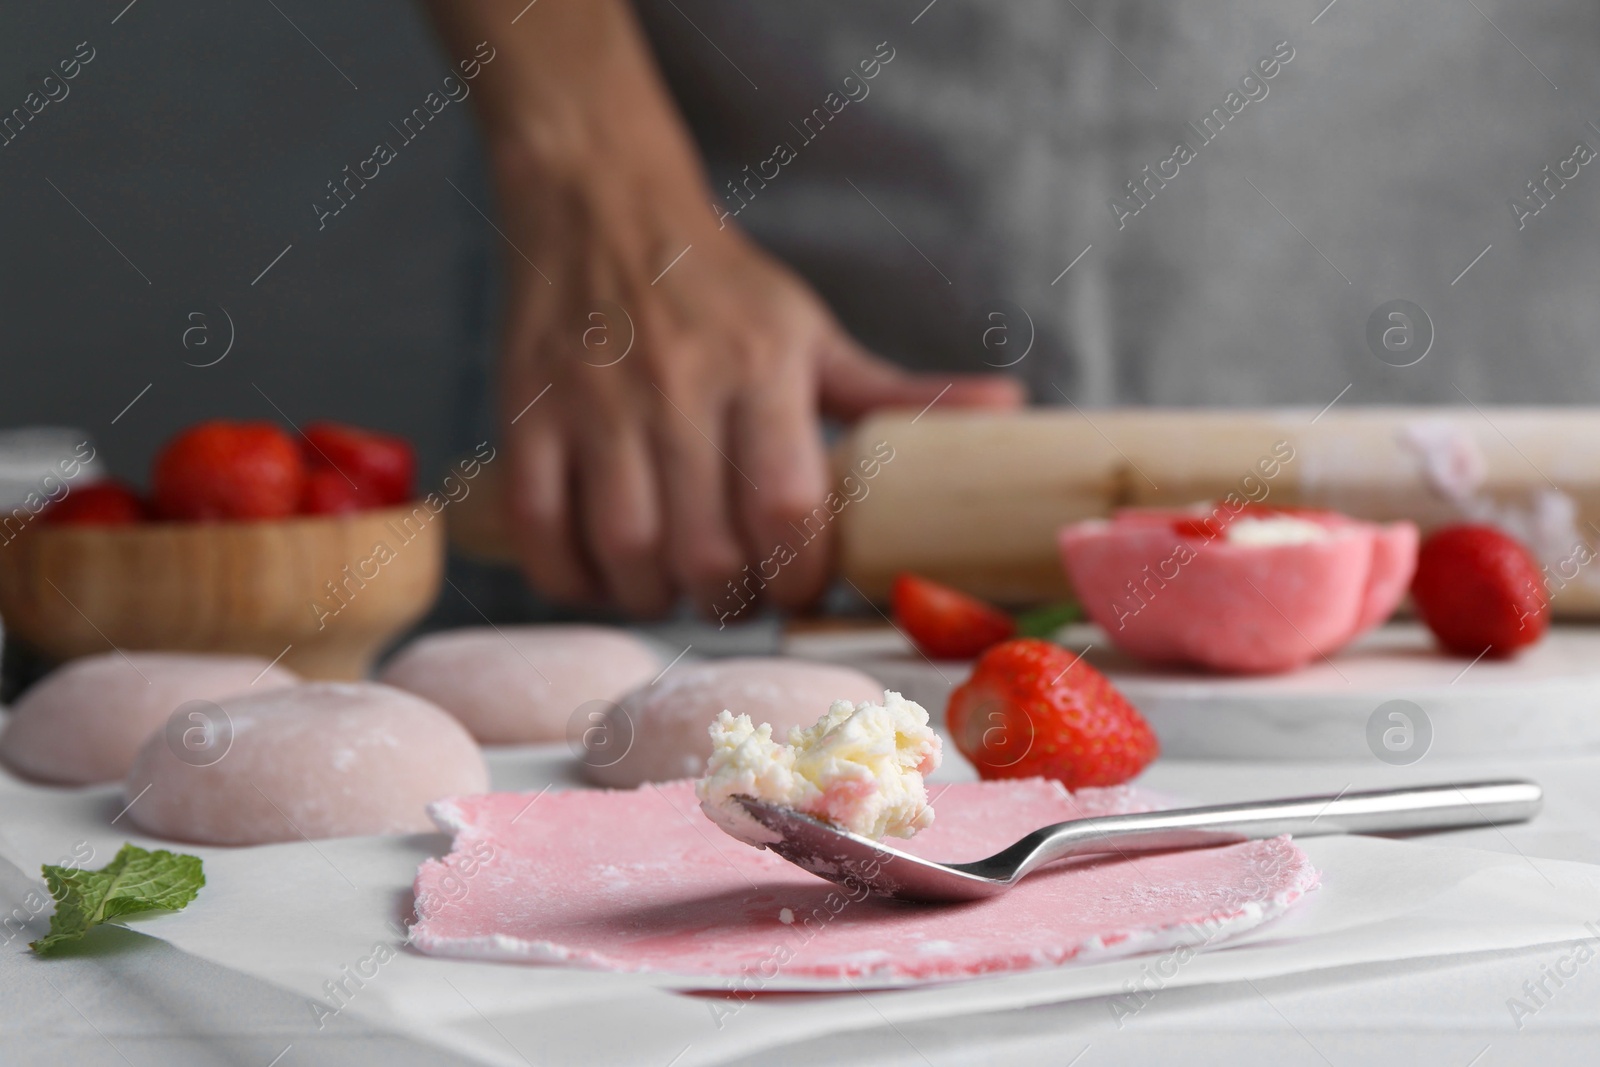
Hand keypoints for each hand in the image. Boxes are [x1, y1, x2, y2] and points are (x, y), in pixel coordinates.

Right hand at [491, 139, 1021, 617]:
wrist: (602, 209)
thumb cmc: (721, 287)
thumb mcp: (812, 332)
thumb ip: (894, 393)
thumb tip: (1008, 409)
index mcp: (763, 369)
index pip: (788, 508)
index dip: (798, 576)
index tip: (798, 588)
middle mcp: (680, 388)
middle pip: (706, 549)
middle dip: (728, 601)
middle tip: (734, 596)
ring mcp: (597, 404)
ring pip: (625, 549)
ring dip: (652, 595)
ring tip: (671, 585)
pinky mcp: (528, 415)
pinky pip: (542, 530)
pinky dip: (569, 575)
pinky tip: (599, 572)